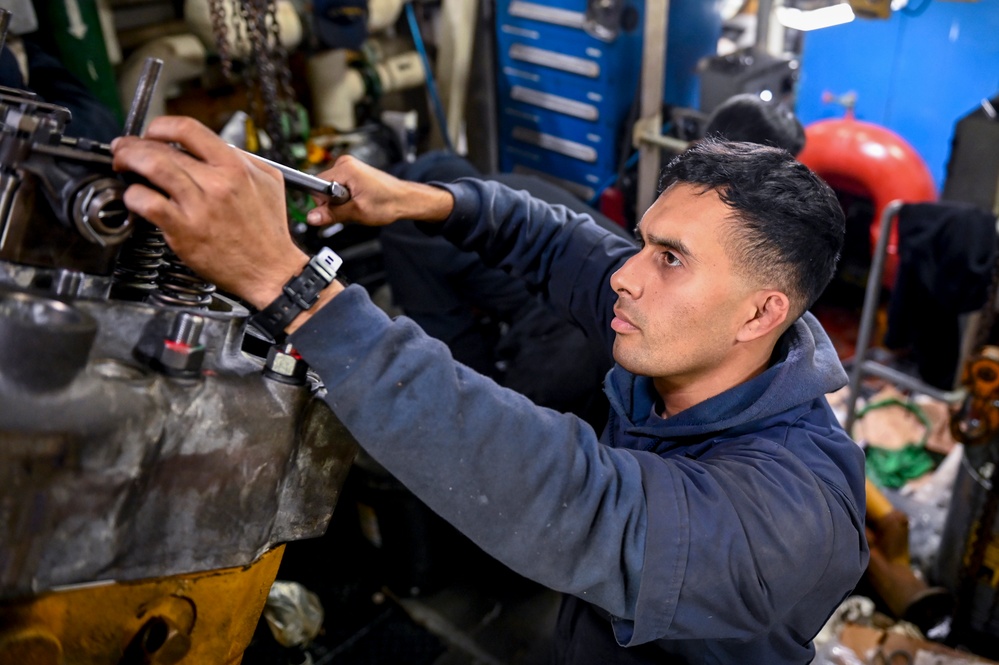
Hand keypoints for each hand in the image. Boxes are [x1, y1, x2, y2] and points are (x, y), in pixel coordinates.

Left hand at [111, 116, 308, 309]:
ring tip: (122, 165)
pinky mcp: (184, 230)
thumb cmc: (269, 231)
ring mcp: (199, 206)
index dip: (161, 126)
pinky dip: (133, 196)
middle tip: (125, 149)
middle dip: (134, 144)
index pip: (187, 129)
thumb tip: (214, 146)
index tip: (152, 133)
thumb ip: (243, 158)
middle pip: (162, 148)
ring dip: (128, 161)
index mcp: (235, 167)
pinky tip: (134, 198)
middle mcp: (216, 183)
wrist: (271, 270)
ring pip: (151, 168)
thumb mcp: (269, 182)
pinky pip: (148, 203)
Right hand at [305, 155, 454, 227]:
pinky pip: (339, 187)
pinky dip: (346, 198)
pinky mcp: (354, 173)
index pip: (317, 185)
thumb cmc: (388, 202)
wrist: (406, 200)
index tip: (335, 210)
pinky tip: (359, 201)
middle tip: (352, 208)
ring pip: (331, 189)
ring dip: (341, 202)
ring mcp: (350, 167)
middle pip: (323, 187)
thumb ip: (332, 214)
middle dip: (333, 203)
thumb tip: (311, 217)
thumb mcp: (357, 212)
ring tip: (358, 204)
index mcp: (345, 168)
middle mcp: (346, 163)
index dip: (323, 202)